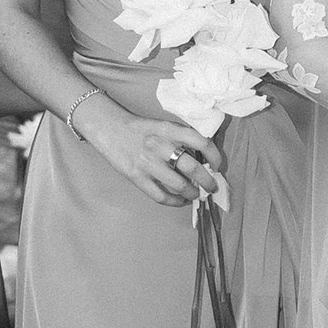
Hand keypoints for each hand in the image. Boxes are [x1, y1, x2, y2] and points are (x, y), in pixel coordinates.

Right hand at [82, 95, 226, 206]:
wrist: (110, 128)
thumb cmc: (140, 128)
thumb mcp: (164, 125)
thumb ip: (181, 138)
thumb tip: (203, 159)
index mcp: (170, 130)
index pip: (202, 142)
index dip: (215, 156)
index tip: (217, 165)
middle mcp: (161, 146)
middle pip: (193, 168)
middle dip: (207, 181)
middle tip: (212, 187)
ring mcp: (148, 163)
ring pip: (179, 185)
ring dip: (192, 193)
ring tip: (195, 195)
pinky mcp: (137, 177)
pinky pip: (160, 195)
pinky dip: (174, 202)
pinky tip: (179, 201)